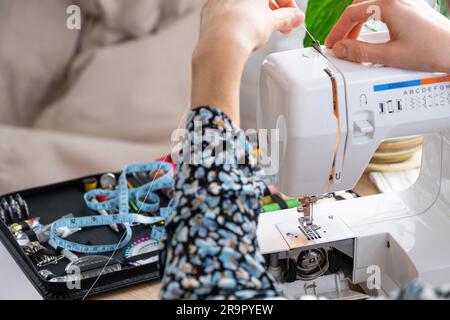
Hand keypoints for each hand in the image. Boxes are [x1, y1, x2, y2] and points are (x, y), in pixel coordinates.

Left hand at [191, 0, 303, 123]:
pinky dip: (239, 20)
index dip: (289, 7)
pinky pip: (229, 12)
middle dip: (273, 12)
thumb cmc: (243, 28)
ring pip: (244, 5)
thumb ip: (285, 18)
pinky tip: (244, 32)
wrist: (219, 45)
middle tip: (282, 26)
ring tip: (263, 32)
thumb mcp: (272, 22)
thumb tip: (294, 17)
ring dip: (257, 16)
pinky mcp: (210, 10)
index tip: (293, 18)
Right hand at [326, 0, 449, 72]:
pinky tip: (370, 35)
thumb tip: (341, 49)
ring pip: (370, 6)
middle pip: (359, 6)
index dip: (337, 31)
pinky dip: (371, 21)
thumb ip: (361, 52)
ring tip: (353, 41)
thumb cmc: (432, 50)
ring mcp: (404, 2)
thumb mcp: (390, 56)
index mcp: (388, 5)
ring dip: (358, 22)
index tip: (332, 44)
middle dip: (346, 26)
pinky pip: (382, 9)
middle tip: (340, 44)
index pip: (351, 14)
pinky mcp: (410, 8)